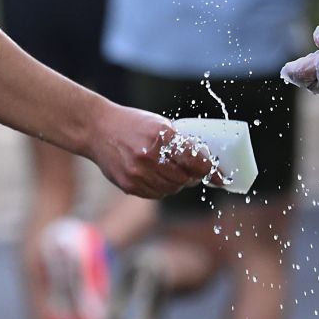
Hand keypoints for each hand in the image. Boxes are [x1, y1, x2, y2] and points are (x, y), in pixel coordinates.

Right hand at [89, 104, 223, 198]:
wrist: (97, 129)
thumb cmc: (132, 124)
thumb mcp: (159, 124)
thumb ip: (178, 143)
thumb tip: (204, 162)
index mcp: (162, 135)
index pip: (196, 161)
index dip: (211, 171)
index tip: (221, 176)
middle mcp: (150, 155)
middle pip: (186, 178)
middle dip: (193, 177)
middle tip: (194, 172)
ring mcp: (138, 172)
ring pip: (172, 189)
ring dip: (177, 183)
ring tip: (172, 173)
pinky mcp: (129, 185)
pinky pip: (156, 194)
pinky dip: (161, 188)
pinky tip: (157, 177)